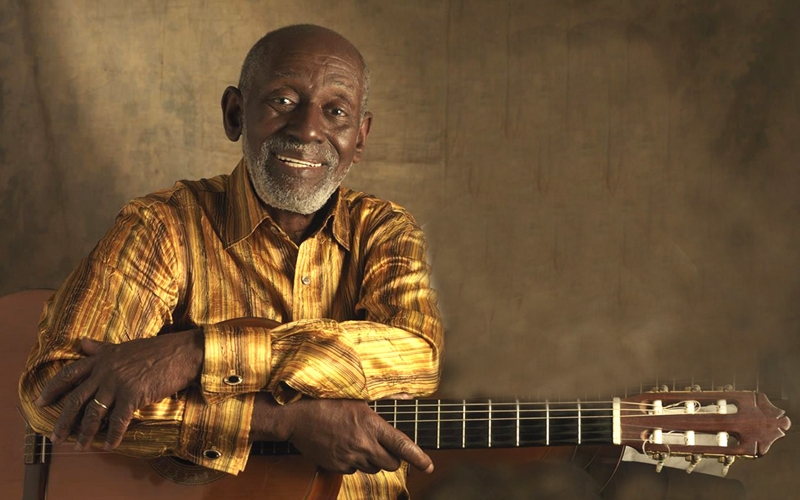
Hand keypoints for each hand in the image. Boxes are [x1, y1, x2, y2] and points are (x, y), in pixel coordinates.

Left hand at [35, 330, 203, 450]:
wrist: (181, 353)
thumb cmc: (156, 349)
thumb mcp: (124, 346)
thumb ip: (102, 348)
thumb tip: (82, 342)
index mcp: (102, 359)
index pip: (69, 373)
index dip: (53, 389)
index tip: (40, 402)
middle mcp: (105, 371)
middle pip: (76, 398)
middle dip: (63, 420)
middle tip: (55, 436)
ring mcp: (118, 383)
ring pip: (94, 412)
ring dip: (85, 432)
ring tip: (80, 446)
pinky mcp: (134, 394)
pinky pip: (119, 419)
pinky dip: (113, 434)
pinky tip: (109, 445)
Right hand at [252, 395, 433, 474]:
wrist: (296, 417)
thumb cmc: (327, 401)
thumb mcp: (357, 395)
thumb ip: (387, 399)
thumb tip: (408, 398)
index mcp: (370, 424)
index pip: (402, 445)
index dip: (419, 457)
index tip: (429, 466)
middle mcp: (362, 443)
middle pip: (391, 464)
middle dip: (393, 459)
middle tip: (386, 447)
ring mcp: (349, 457)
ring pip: (373, 468)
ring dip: (373, 460)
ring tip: (360, 442)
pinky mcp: (337, 466)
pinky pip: (354, 470)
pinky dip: (355, 462)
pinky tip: (345, 446)